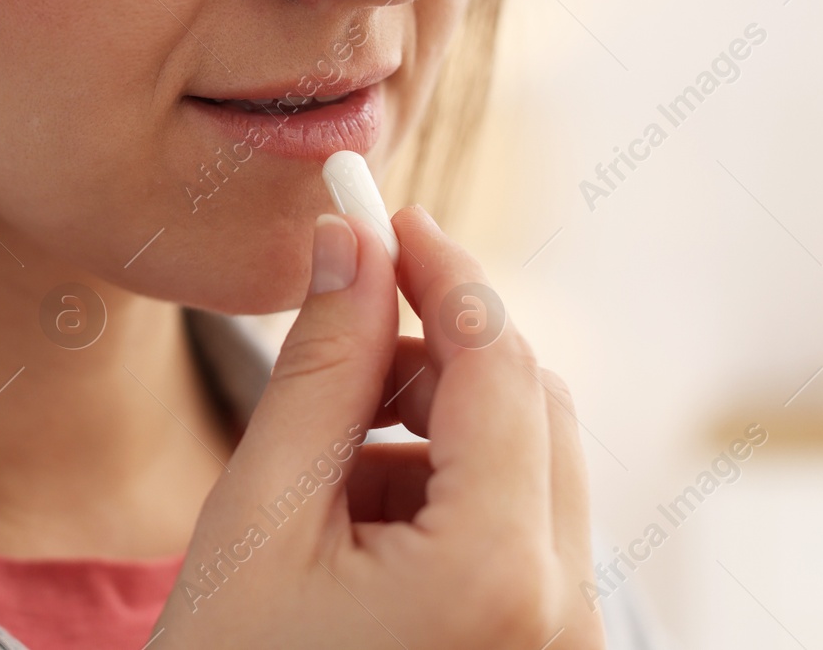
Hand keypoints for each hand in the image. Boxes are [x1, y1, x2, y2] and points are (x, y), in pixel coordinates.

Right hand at [152, 206, 603, 649]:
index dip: (442, 270)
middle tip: (343, 331)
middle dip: (441, 348)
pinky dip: (450, 490)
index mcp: (497, 573)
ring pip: (531, 460)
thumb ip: (318, 371)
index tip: (383, 215)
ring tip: (327, 464)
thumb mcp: (257, 520)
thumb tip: (349, 244)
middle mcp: (563, 610)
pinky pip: (522, 526)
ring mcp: (565, 642)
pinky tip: (357, 525)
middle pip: (533, 401)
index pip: (499, 358)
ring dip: (438, 424)